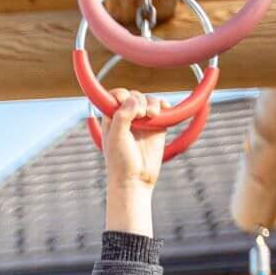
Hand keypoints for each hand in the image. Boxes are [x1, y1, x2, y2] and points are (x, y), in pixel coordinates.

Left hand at [103, 89, 162, 235]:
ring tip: (151, 116)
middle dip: (138, 101)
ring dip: (152, 103)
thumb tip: (134, 99)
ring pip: (149, 101)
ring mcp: (142, 122)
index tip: (124, 101)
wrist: (136, 180)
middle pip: (135, 96)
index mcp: (111, 118)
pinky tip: (163, 111)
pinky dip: (164, 106)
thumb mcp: (116, 137)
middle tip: (140, 116)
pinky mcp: (157, 127)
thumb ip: (122, 116)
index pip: (116, 96)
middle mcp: (127, 117)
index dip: (121, 94)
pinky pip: (162, 109)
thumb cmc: (120, 161)